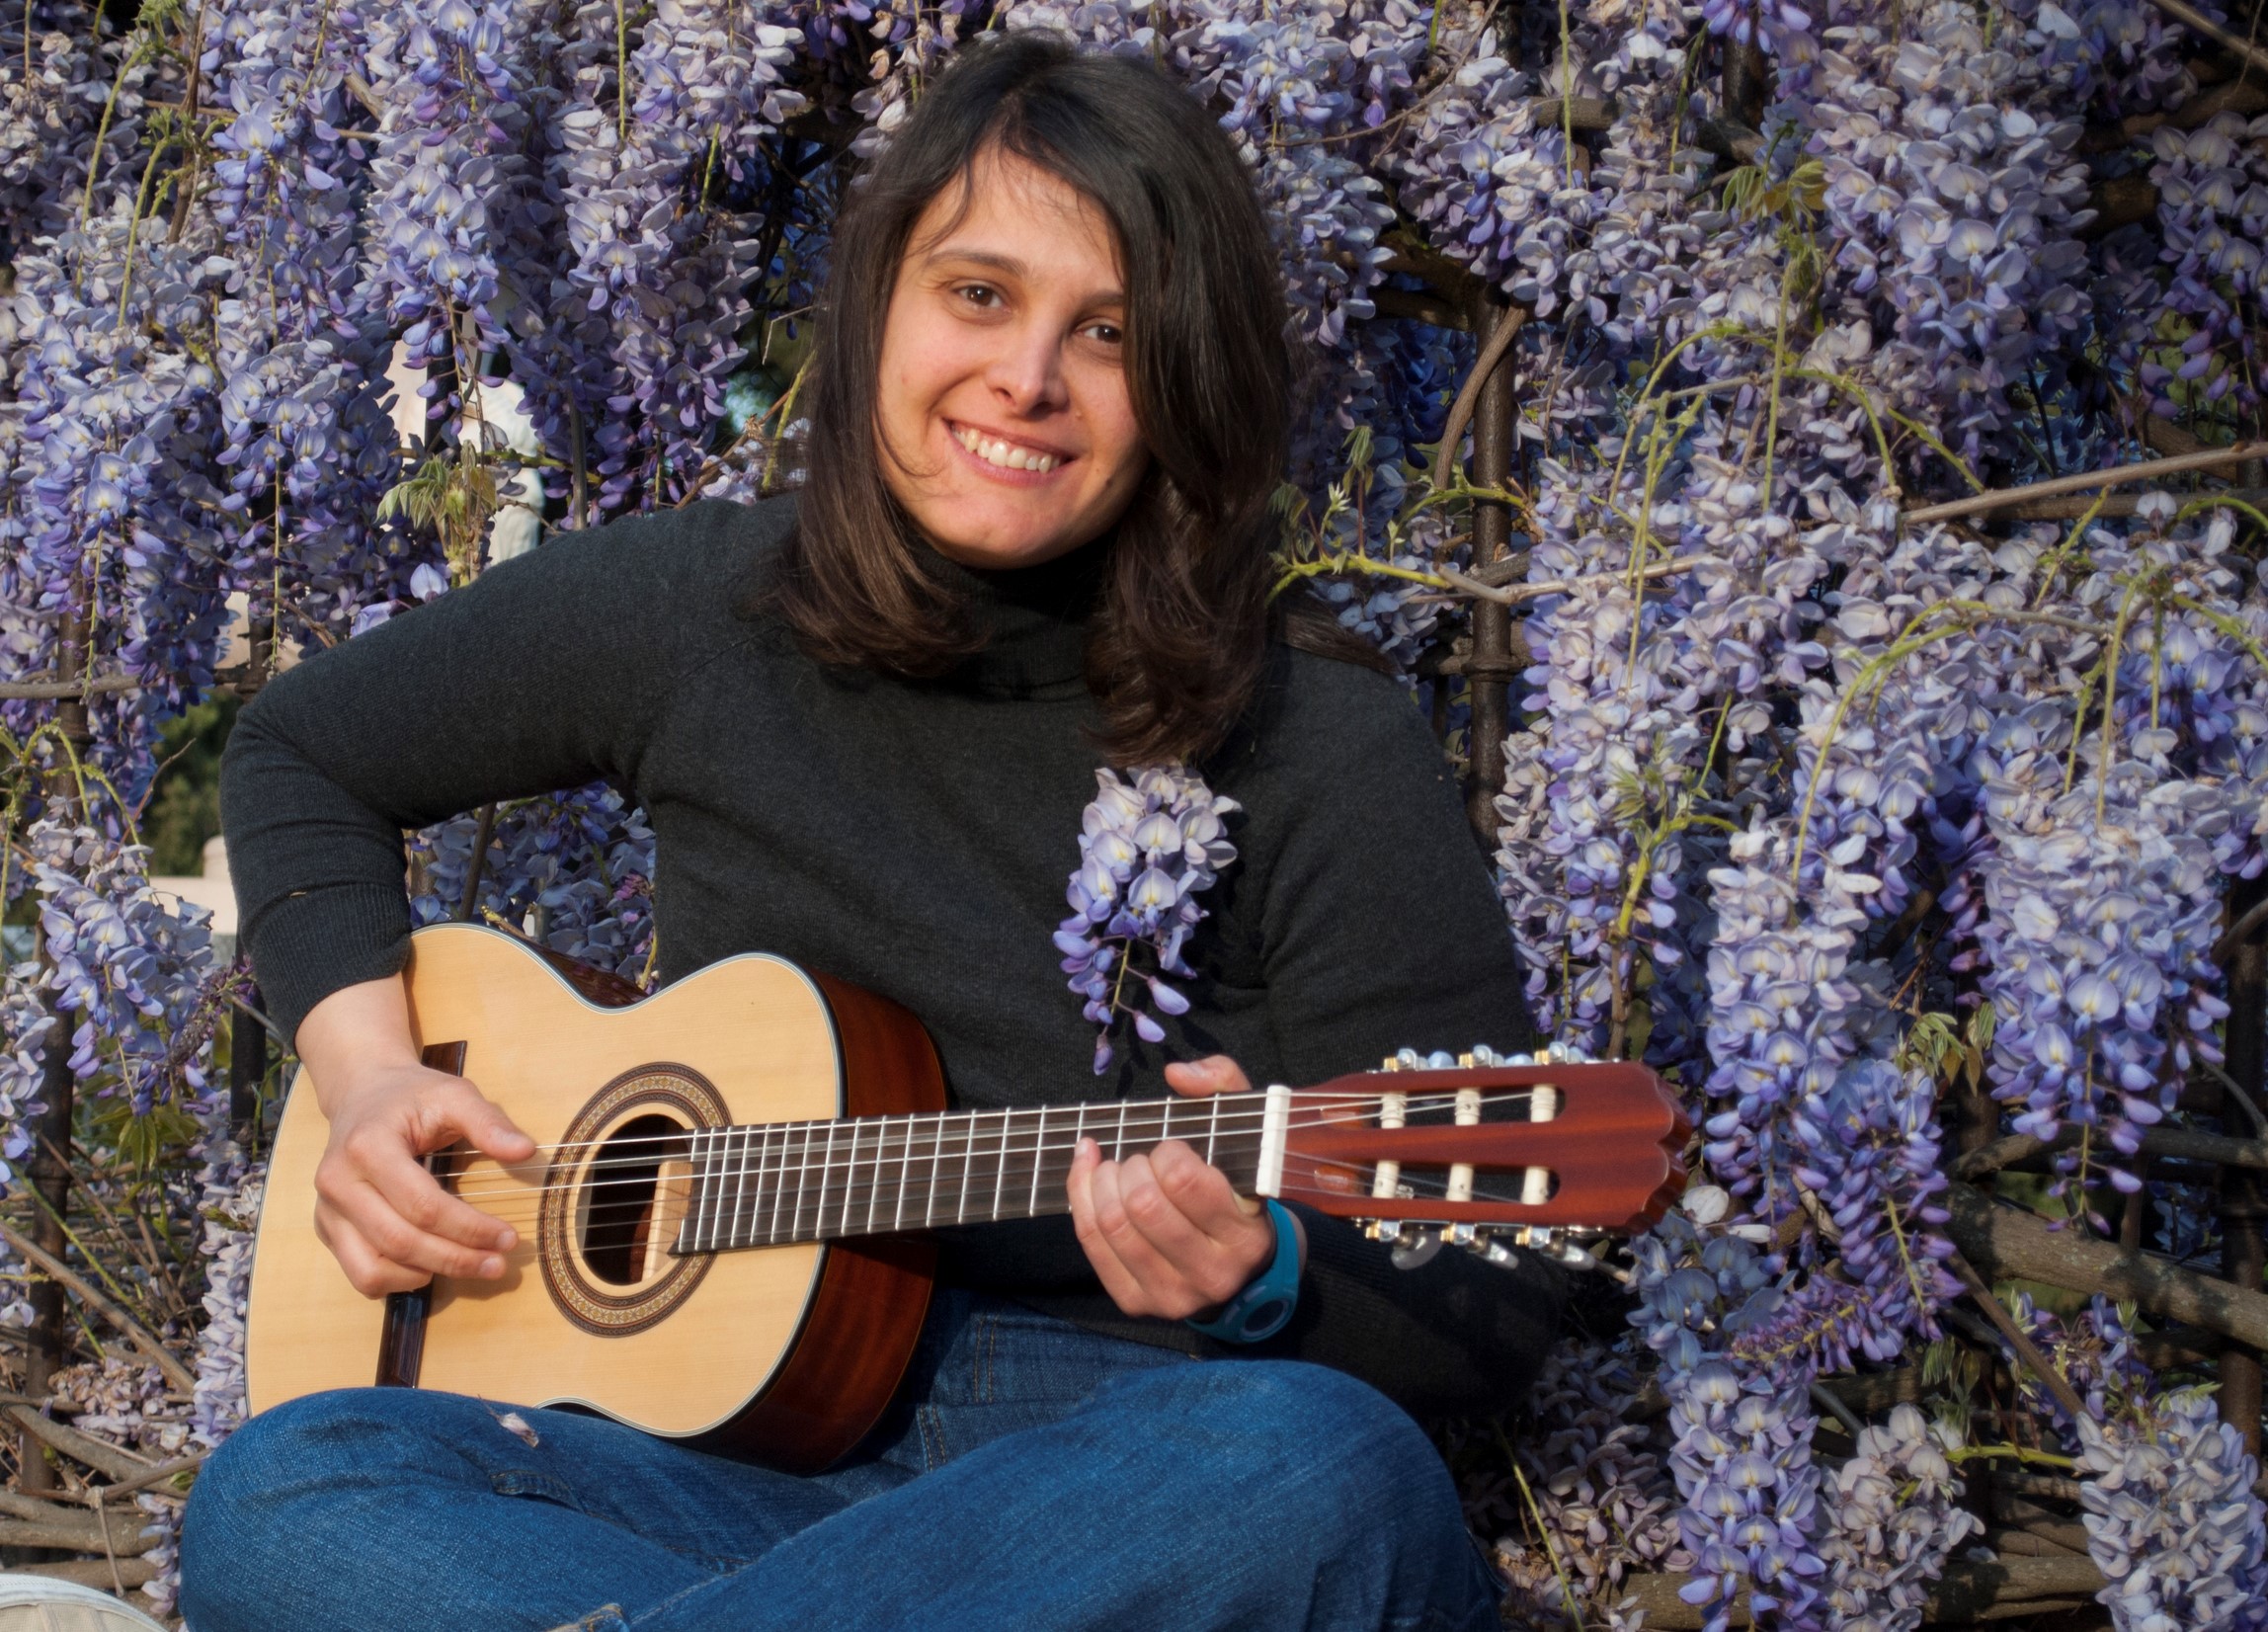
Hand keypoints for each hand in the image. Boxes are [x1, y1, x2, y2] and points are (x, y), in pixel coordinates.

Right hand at [299, 977, 535, 1296]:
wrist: (362, 1093)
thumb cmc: (412, 1096)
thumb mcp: (454, 1095)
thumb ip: (488, 1122)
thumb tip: (525, 1152)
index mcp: (367, 1147)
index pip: (423, 1205)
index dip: (469, 1228)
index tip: (509, 1237)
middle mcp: (338, 1183)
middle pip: (399, 1242)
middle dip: (456, 1259)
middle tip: (498, 1264)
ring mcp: (327, 1210)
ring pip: (373, 1270)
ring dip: (427, 1275)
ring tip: (470, 1265)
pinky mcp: (327, 1228)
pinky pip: (360, 1273)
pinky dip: (398, 1279)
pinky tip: (432, 1264)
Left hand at [1065, 1054, 1305, 1319]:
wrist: (1238, 1269)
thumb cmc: (1235, 1190)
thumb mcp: (1246, 1134)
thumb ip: (1223, 1086)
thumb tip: (1177, 1074)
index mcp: (1246, 1235)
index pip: (1184, 1181)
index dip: (1167, 1152)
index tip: (1171, 1149)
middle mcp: (1212, 1274)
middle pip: (1142, 1205)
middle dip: (1131, 1167)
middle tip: (1140, 1159)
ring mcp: (1172, 1295)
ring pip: (1113, 1225)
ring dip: (1102, 1181)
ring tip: (1113, 1167)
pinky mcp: (1137, 1302)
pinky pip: (1092, 1243)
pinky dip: (1081, 1198)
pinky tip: (1088, 1173)